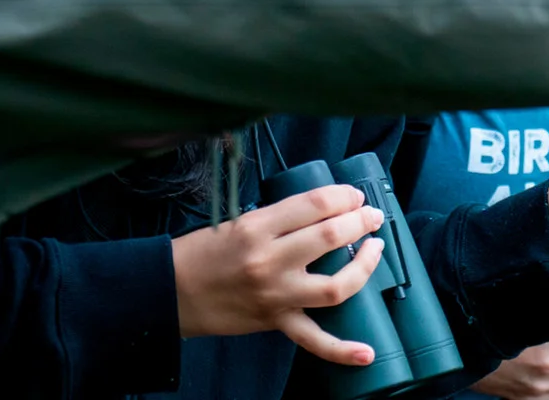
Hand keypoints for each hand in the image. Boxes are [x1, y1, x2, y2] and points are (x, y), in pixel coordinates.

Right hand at [171, 185, 386, 365]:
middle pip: (330, 236)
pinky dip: (342, 350)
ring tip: (376, 250)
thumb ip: (278, 217)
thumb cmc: (203, 251)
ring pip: (335, 285)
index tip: (353, 196)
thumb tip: (322, 210)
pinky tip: (367, 352)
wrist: (172, 292)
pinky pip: (314, 340)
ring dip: (364, 266)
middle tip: (372, 216)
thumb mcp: (237, 220)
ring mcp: (276, 295)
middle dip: (360, 221)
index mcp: (258, 227)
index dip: (343, 196)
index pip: (314, 204)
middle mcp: (270, 260)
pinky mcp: (275, 321)